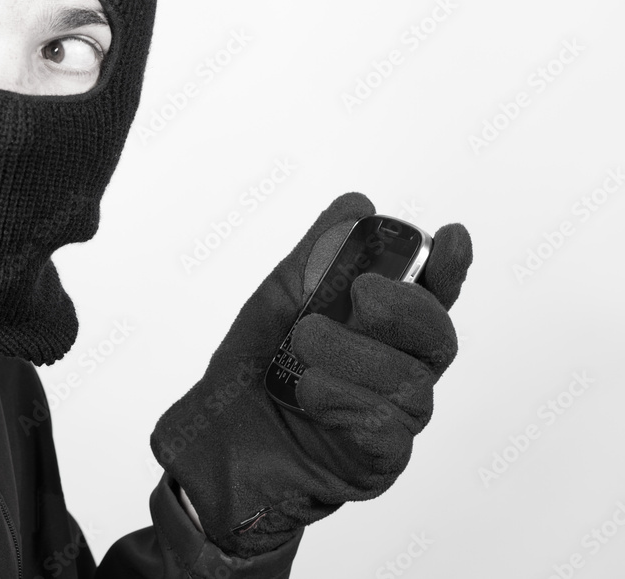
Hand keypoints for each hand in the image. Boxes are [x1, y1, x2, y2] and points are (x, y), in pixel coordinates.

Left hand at [150, 193, 472, 557]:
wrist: (215, 439)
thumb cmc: (252, 370)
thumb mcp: (276, 300)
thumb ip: (318, 255)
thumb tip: (359, 204)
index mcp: (381, 332)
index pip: (431, 298)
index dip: (448, 269)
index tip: (451, 237)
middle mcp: (396, 373)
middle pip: (438, 339)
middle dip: (407, 309)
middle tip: (363, 293)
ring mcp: (390, 420)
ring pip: (411, 384)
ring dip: (357, 355)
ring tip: (304, 342)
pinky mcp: (375, 462)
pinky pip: (386, 431)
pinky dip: (347, 400)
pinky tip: (310, 390)